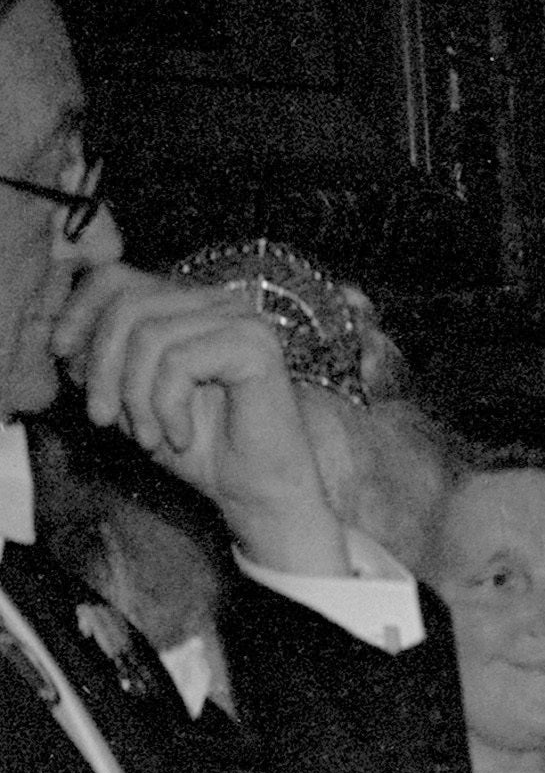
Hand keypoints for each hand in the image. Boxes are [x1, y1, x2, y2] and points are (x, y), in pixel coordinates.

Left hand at [56, 266, 354, 576]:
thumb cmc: (201, 450)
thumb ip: (101, 357)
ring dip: (134, 395)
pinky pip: (179, 362)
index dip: (80, 312)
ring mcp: (241, 321)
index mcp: (190, 305)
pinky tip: (180, 437)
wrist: (258, 494)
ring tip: (146, 437)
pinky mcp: (255, 347)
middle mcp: (219, 303)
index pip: (117, 279)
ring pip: (148, 334)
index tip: (63, 356)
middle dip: (102, 366)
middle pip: (128, 305)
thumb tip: (59, 337)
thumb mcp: (132, 395)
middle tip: (100, 419)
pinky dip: (166, 407)